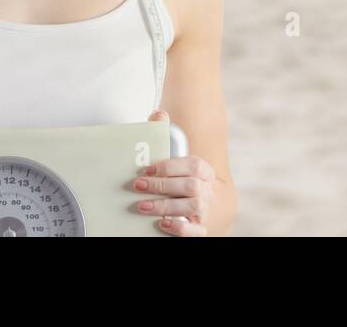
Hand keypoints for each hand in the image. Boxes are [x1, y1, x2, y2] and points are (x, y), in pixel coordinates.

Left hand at [131, 109, 215, 236]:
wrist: (209, 212)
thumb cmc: (185, 185)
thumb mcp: (179, 164)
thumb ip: (168, 139)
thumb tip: (158, 114)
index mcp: (205, 173)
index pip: (194, 165)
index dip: (170, 166)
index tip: (147, 168)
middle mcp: (209, 191)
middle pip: (191, 186)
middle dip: (162, 185)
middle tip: (138, 185)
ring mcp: (207, 211)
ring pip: (192, 207)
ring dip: (164, 206)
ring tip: (141, 206)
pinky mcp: (201, 230)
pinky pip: (195, 231)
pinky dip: (179, 228)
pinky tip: (161, 224)